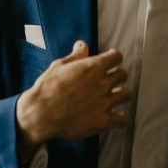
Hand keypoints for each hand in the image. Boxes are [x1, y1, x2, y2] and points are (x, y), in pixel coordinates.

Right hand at [16, 41, 130, 155]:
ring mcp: (103, 103)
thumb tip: (83, 45)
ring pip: (126, 94)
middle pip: (123, 74)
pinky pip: (123, 119)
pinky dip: (121, 118)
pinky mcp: (102, 121)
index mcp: (93, 67)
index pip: (116, 57)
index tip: (111, 61)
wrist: (40, 113)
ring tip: (113, 97)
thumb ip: (75, 56)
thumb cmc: (47, 88)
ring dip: (121, 94)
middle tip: (109, 80)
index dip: (113, 58)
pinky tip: (115, 116)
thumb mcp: (59, 65)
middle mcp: (102, 83)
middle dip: (117, 75)